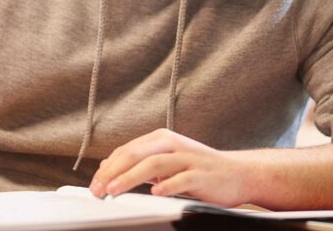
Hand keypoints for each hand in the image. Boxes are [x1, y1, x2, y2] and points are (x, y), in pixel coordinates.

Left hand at [89, 128, 252, 206]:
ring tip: (114, 190)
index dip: (107, 168)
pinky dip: (166, 186)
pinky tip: (155, 194)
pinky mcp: (201, 174)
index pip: (127, 151)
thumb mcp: (167, 161)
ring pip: (153, 164)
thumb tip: (109, 166)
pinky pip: (181, 179)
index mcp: (161, 139)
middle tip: (98, 189)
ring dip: (130, 178)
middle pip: (136, 154)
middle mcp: (173, 145)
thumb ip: (142, 162)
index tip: (94, 184)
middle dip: (113, 172)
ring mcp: (187, 158)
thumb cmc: (200, 169)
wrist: (238, 173)